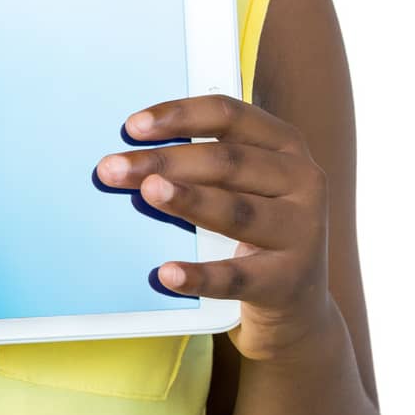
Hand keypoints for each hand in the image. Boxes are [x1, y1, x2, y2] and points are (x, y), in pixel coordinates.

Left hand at [96, 94, 337, 361]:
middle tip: (113, 168)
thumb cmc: (252, 222)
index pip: (229, 115)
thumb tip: (130, 154)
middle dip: (165, 161)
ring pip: (237, 211)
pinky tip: (167, 273)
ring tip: (149, 192)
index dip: (179, 116)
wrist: (296, 299)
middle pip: (227, 162)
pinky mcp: (288, 280)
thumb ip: (201, 161)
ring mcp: (301, 232)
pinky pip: (237, 278)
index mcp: (284, 143)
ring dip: (189, 200)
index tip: (131, 126)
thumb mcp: (242, 182)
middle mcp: (301, 180)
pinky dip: (201, 275)